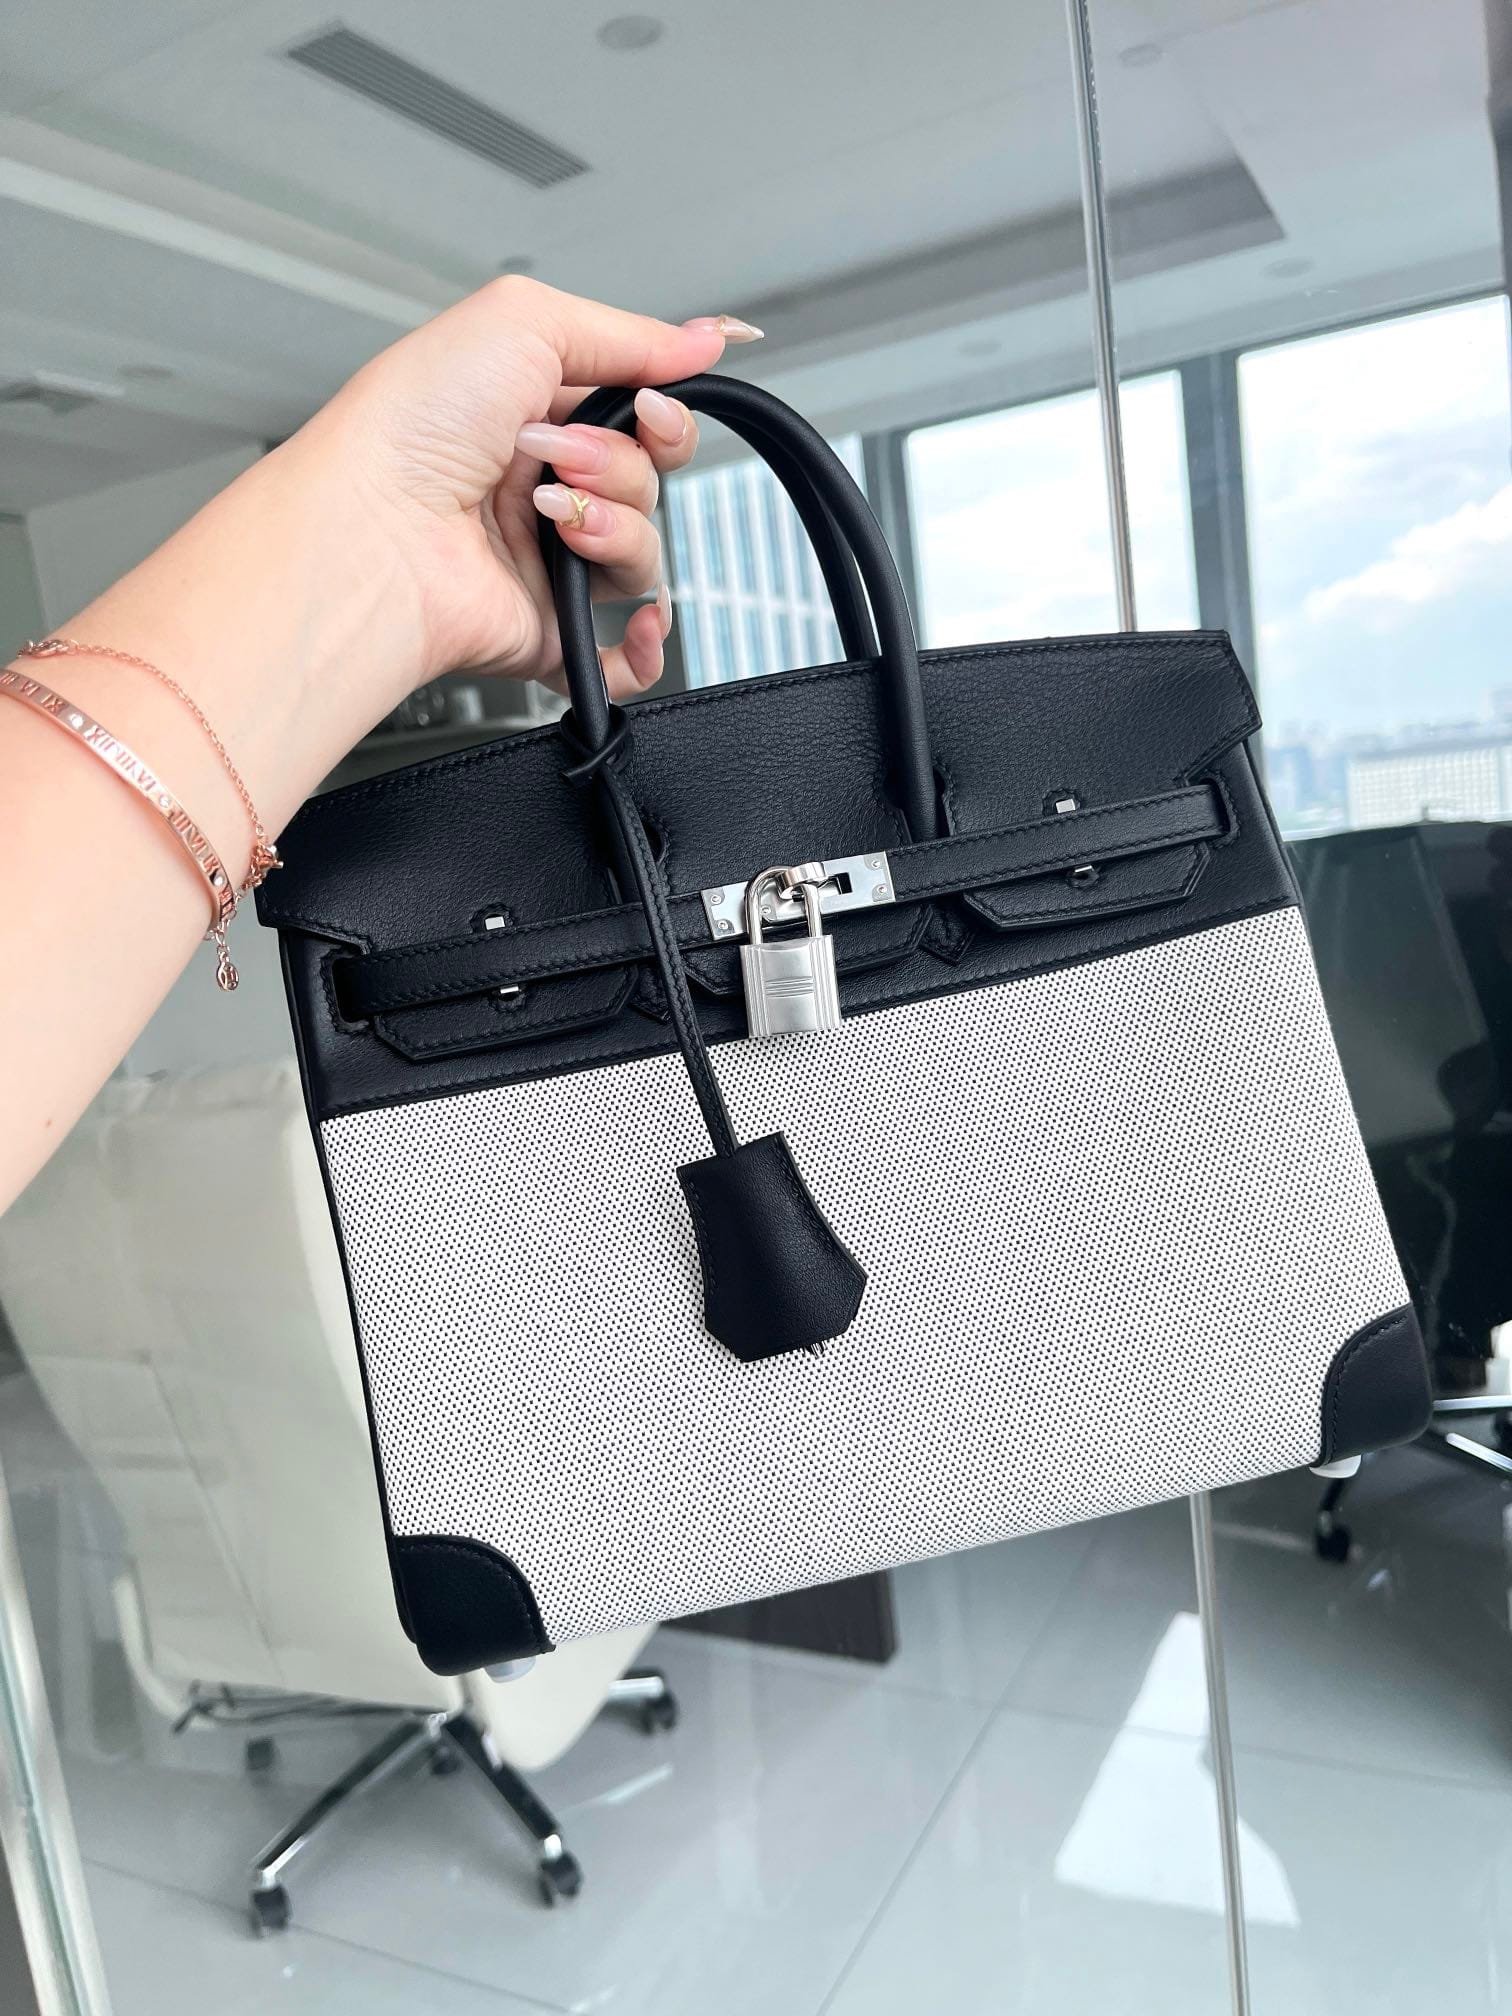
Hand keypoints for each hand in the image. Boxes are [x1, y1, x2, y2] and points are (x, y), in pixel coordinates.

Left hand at [301, 277, 761, 699]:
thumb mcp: (522, 322)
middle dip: (625, 465)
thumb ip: (626, 331)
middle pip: (647, 482)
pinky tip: (638, 624)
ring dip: (615, 527)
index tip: (649, 407)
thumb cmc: (409, 427)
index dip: (661, 415)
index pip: (637, 417)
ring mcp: (542, 560)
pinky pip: (618, 656)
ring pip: (641, 553)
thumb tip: (704, 340)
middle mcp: (537, 486)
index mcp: (531, 413)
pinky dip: (642, 648)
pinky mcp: (544, 628)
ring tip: (551, 516)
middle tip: (564, 458)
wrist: (370, 528)